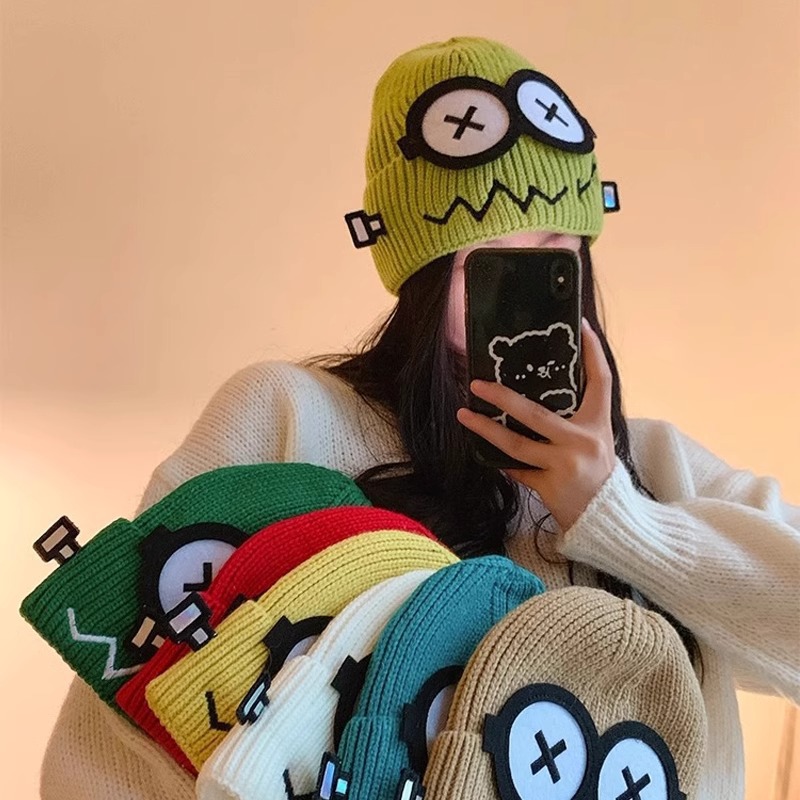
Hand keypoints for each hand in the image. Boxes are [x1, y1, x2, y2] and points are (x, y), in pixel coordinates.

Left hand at [456, 318, 615, 530]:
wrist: (607, 518)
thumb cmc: (598, 472)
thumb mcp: (596, 439)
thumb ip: (574, 418)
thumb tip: (536, 389)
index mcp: (598, 423)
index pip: (601, 380)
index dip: (592, 352)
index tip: (578, 325)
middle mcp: (582, 441)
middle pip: (535, 413)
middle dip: (502, 397)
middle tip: (477, 384)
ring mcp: (564, 465)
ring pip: (515, 445)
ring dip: (485, 429)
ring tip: (464, 415)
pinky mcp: (549, 487)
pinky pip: (516, 469)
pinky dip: (501, 460)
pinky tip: (484, 450)